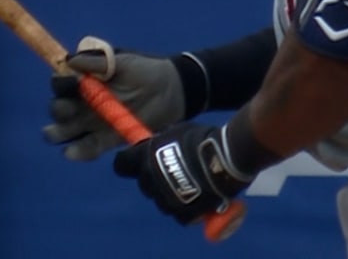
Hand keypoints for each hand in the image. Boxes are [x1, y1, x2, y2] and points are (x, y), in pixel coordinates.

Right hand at [45, 36, 188, 160]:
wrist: (170, 91)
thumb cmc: (144, 71)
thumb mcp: (122, 61)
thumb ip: (97, 62)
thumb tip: (70, 62)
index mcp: (83, 81)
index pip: (61, 84)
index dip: (60, 83)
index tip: (67, 83)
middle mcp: (82, 103)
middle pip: (59, 110)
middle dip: (59, 110)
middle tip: (68, 110)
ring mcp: (92, 123)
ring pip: (65, 132)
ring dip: (59, 133)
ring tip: (61, 134)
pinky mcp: (105, 141)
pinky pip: (86, 149)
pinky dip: (77, 152)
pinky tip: (72, 151)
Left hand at [112, 122, 253, 225]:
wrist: (226, 156)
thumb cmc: (203, 139)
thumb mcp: (178, 131)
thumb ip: (164, 140)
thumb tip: (158, 141)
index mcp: (145, 157)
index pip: (121, 165)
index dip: (128, 164)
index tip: (137, 162)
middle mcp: (150, 179)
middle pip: (143, 185)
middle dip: (154, 180)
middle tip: (173, 172)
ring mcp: (165, 198)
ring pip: (161, 202)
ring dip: (171, 196)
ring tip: (191, 186)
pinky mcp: (182, 213)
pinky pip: (179, 216)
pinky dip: (187, 211)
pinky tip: (199, 201)